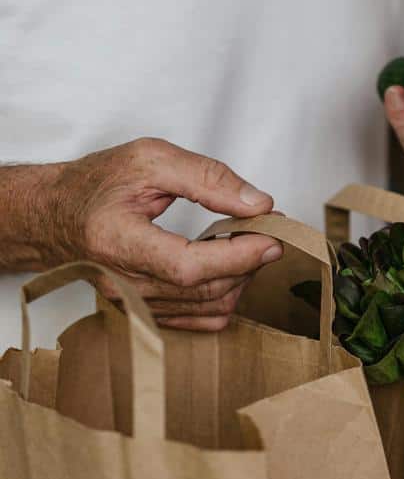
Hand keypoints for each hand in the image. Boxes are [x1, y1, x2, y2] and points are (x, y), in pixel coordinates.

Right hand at [38, 138, 280, 329]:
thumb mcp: (149, 159)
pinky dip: (227, 294)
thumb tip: (259, 204)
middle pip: (206, 289)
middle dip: (250, 261)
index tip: (273, 236)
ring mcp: (133, 304)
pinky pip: (201, 319)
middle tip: (270, 230)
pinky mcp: (145, 313)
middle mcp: (122, 283)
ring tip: (251, 243)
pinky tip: (232, 266)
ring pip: (210, 307)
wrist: (54, 214)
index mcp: (116, 241)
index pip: (189, 266)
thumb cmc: (96, 184)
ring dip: (243, 277)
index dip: (238, 256)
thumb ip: (207, 178)